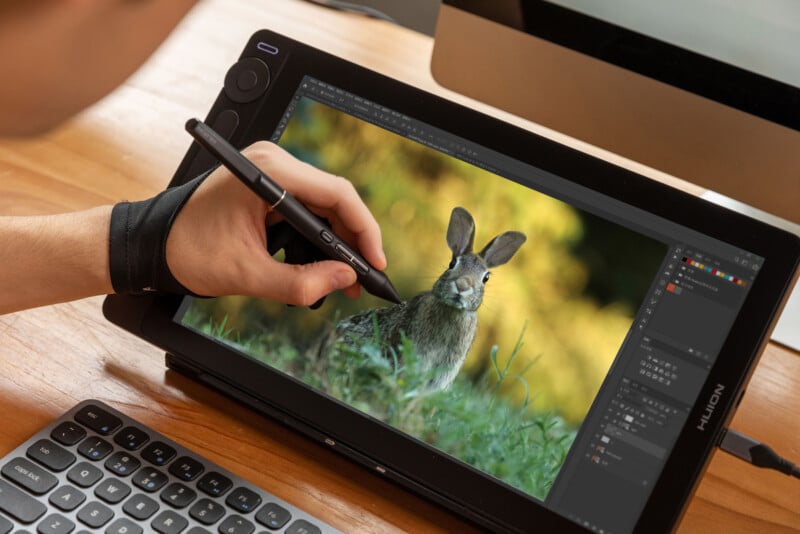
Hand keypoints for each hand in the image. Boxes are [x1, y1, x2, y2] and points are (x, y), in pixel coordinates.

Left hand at [165, 141, 386, 305]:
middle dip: (353, 241)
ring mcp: (273, 174)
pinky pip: (309, 210)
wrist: (153, 244)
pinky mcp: (271, 189)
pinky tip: (326, 266)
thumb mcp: (247, 274)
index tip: (375, 261)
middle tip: (365, 278)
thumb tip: (344, 280)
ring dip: (339, 242)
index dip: (364, 229)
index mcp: (267, 172)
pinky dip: (321, 238)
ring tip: (347, 279)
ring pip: (325, 206)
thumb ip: (300, 283)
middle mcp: (274, 164)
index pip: (336, 193)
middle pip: (335, 199)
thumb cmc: (187, 249)